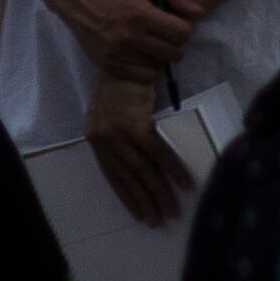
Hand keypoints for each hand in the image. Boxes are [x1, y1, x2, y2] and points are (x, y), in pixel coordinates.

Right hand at [44, 0, 194, 82]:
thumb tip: (199, 13)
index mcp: (140, 14)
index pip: (181, 33)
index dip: (183, 26)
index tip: (173, 21)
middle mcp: (129, 37)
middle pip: (174, 53)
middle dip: (174, 42)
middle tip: (163, 32)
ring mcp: (118, 54)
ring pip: (159, 66)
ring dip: (159, 54)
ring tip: (148, 40)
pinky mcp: (108, 65)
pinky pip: (142, 77)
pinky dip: (145, 67)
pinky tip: (138, 52)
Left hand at [85, 72, 195, 226]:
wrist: (127, 59)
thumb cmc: (122, 85)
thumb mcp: (110, 114)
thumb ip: (117, 137)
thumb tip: (137, 163)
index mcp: (95, 137)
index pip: (111, 175)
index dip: (126, 196)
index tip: (139, 215)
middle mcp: (102, 138)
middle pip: (127, 177)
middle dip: (144, 201)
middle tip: (158, 221)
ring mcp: (117, 132)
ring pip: (141, 170)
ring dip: (158, 192)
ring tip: (171, 210)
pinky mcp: (134, 125)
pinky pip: (156, 153)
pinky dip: (172, 169)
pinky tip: (184, 183)